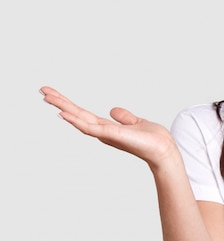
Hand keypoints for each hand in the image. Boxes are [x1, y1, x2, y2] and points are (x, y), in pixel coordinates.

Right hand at [40, 86, 177, 167]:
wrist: (164, 150)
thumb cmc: (153, 140)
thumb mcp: (136, 122)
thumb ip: (124, 117)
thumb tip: (113, 110)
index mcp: (107, 127)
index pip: (83, 114)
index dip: (69, 104)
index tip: (54, 94)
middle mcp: (103, 131)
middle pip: (77, 115)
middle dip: (60, 103)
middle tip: (42, 90)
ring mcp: (106, 134)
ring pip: (79, 120)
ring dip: (63, 108)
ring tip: (47, 97)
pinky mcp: (112, 135)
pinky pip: (90, 128)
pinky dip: (76, 121)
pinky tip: (64, 114)